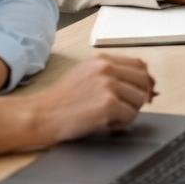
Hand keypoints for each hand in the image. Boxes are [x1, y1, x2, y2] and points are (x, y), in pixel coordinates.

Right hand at [26, 55, 156, 145]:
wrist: (40, 115)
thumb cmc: (61, 100)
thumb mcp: (85, 74)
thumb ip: (111, 73)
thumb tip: (144, 80)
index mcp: (102, 60)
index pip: (139, 65)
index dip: (143, 81)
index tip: (140, 93)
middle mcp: (106, 68)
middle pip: (143, 81)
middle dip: (138, 97)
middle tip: (125, 109)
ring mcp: (108, 85)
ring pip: (139, 99)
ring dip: (128, 112)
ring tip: (109, 117)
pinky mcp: (108, 104)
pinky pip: (131, 115)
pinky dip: (121, 124)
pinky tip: (105, 124)